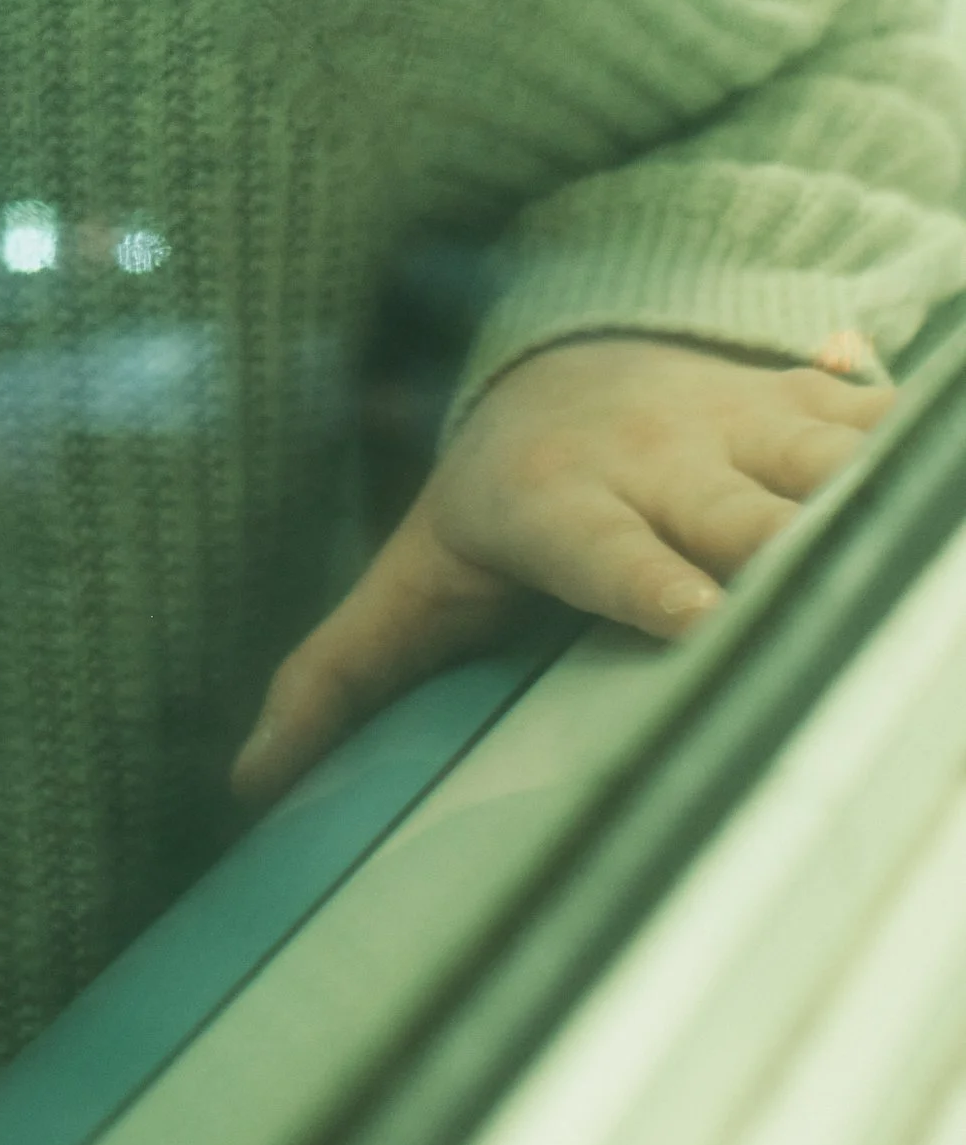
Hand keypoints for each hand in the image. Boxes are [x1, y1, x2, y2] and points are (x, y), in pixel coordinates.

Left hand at [229, 335, 895, 812]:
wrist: (565, 364)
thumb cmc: (489, 508)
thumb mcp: (411, 579)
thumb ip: (334, 677)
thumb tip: (247, 780)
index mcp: (554, 504)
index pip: (605, 547)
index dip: (651, 579)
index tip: (696, 618)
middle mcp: (653, 457)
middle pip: (741, 517)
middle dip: (786, 559)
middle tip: (826, 614)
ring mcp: (738, 427)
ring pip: (826, 468)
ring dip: (868, 512)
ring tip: (914, 581)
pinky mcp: (808, 410)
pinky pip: (879, 433)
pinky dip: (915, 466)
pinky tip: (939, 516)